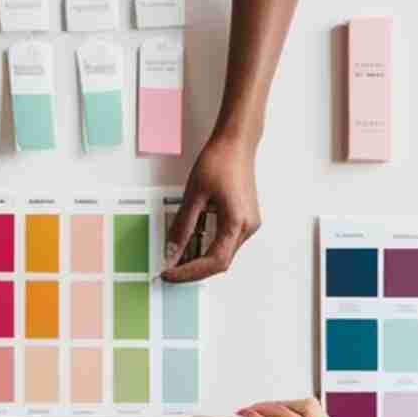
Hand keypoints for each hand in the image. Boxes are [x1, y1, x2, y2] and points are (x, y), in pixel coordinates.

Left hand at [163, 130, 260, 283]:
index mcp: (238, 222)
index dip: (190, 272)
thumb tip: (171, 252)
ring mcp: (249, 223)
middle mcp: (248, 227)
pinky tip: (190, 242)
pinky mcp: (244, 218)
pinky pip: (225, 240)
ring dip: (199, 258)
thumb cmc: (219, 161)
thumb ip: (183, 227)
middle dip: (193, 268)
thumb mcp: (193, 195)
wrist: (236, 142)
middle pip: (220, 262)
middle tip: (169, 270)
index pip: (214, 262)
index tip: (169, 273)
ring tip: (175, 257)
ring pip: (223, 253)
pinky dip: (207, 245)